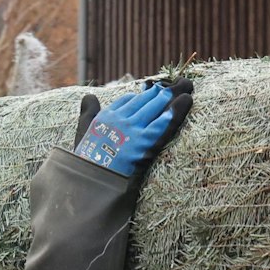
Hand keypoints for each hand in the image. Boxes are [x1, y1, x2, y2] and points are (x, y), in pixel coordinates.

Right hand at [71, 78, 193, 177]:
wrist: (92, 183)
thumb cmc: (86, 162)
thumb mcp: (82, 133)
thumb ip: (88, 112)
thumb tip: (90, 96)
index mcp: (107, 117)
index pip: (128, 99)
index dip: (141, 96)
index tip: (151, 92)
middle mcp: (120, 120)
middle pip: (144, 100)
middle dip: (159, 92)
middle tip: (174, 86)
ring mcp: (133, 132)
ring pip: (154, 108)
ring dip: (169, 98)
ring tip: (185, 89)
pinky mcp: (145, 145)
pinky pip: (164, 125)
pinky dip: (175, 113)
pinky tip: (186, 103)